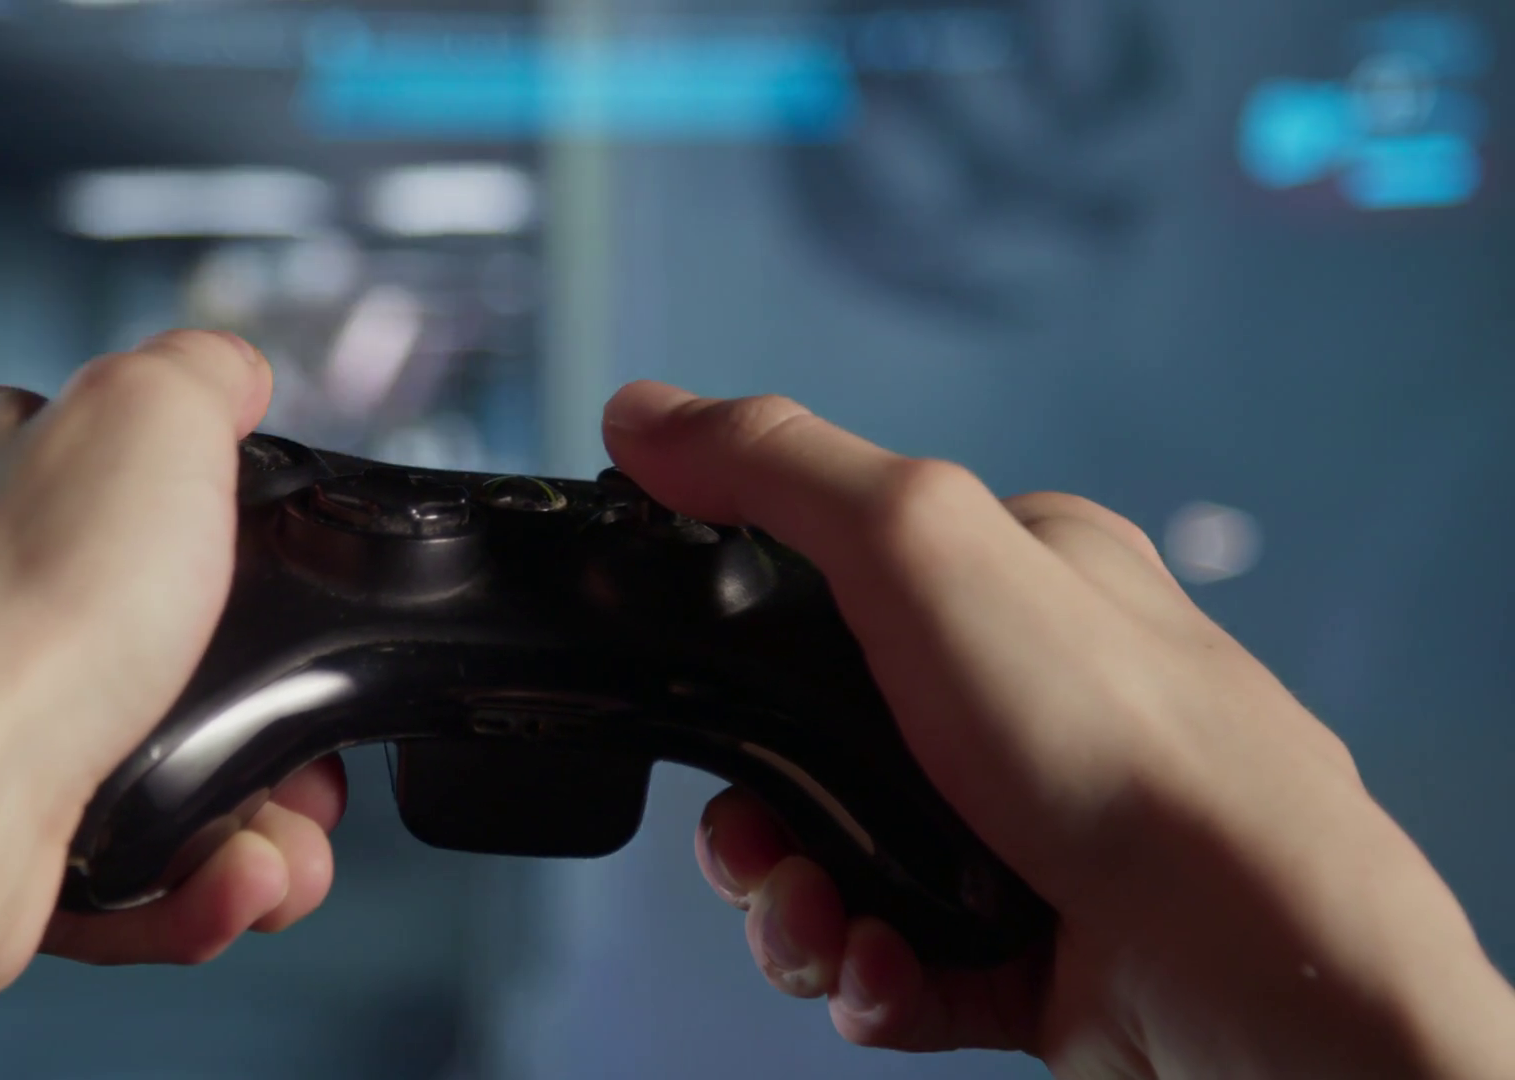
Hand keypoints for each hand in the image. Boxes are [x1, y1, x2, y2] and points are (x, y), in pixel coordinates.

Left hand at [0, 332, 345, 1079]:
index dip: (227, 531)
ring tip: (279, 850)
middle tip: (311, 755)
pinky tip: (222, 883)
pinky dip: (184, 884)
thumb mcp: (149, 415)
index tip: (283, 581)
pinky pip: (116, 863)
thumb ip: (202, 372)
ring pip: (151, 761)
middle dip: (264, 714)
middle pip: (165, 640)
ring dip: (249, 815)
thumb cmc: (12, 621)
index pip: (125, 469)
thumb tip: (230, 369)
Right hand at [602, 382, 1514, 1079]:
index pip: (839, 585)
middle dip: (756, 812)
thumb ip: (773, 468)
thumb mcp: (917, 542)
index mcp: (1021, 579)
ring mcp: (1031, 832)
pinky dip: (868, 976)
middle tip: (752, 845)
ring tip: (819, 923)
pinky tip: (882, 970)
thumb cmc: (1118, 737)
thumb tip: (643, 410)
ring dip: (795, 905)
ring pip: (847, 865)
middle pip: (822, 749)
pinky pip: (900, 964)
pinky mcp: (1032, 950)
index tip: (696, 689)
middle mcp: (1030, 703)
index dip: (748, 646)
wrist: (1251, 959)